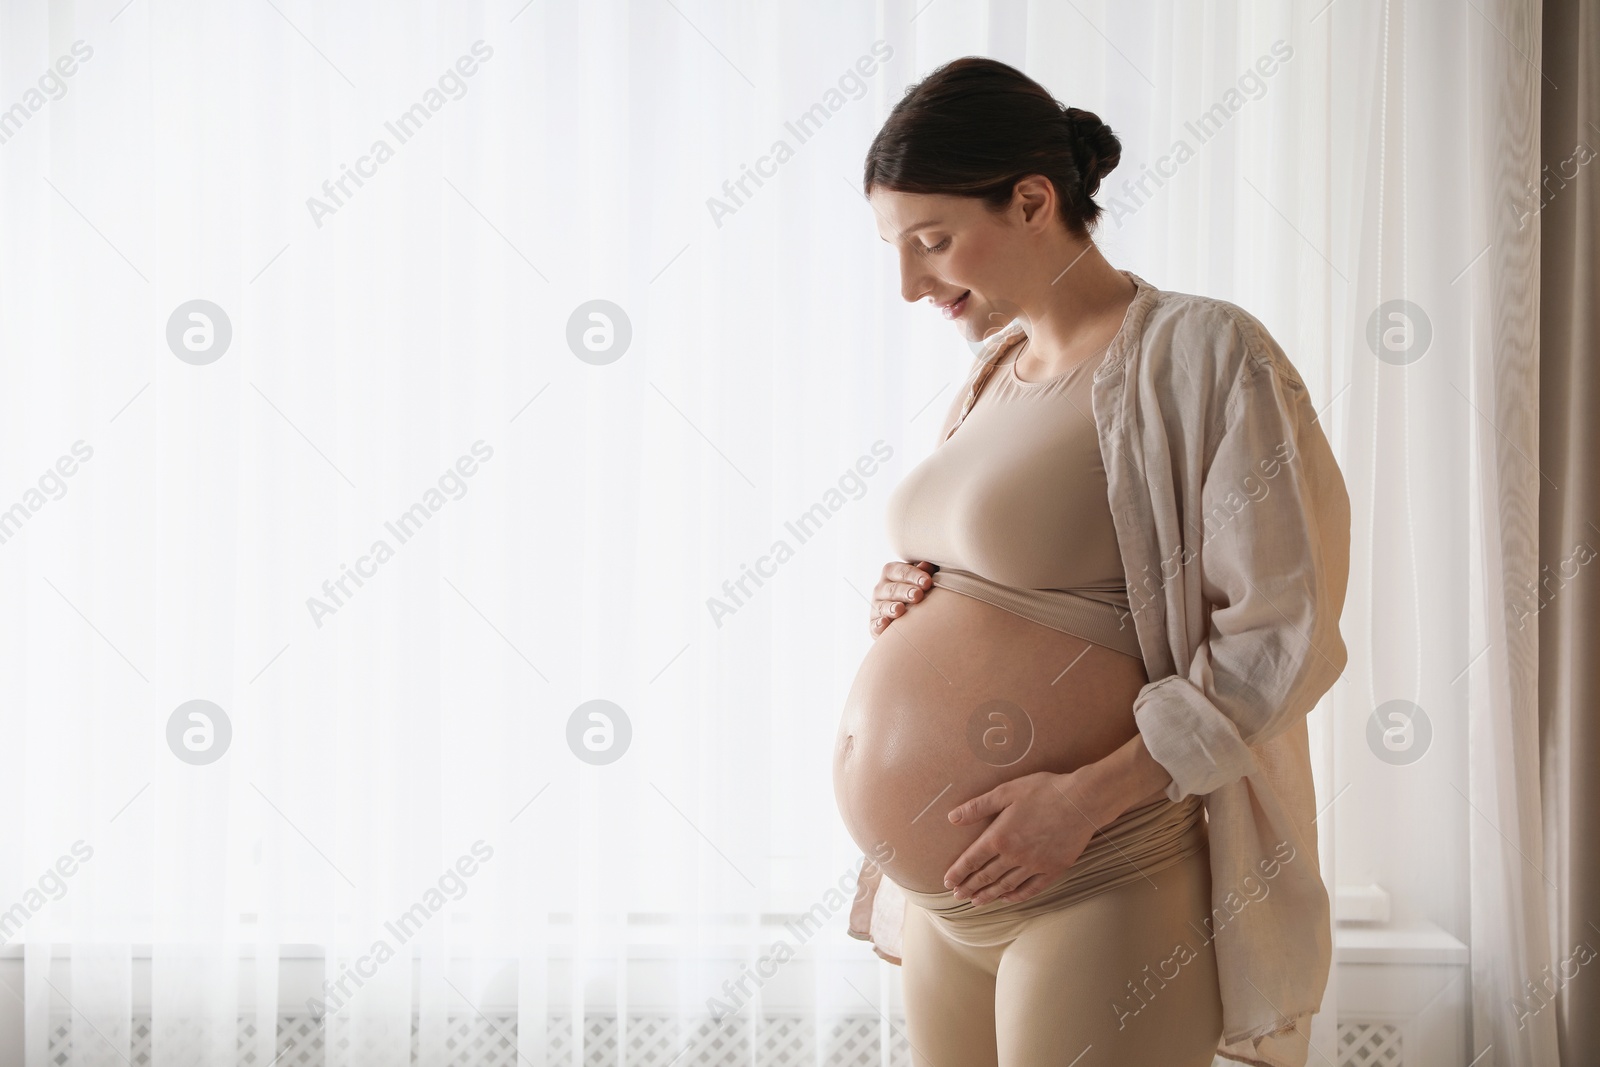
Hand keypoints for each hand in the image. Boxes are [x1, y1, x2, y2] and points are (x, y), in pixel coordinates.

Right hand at [869, 560, 935, 638]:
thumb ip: (924, 573)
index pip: (900, 571)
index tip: (927, 582)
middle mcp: (881, 589)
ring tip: (900, 609)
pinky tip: (884, 623)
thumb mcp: (919, 580)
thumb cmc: (916, 591)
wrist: (906, 617)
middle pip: (892, 589)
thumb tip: (927, 564)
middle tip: (917, 595)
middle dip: (905, 592)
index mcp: (891, 573)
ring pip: (883, 606)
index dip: (914, 575)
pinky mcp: (874, 625)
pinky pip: (874, 625)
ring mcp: (876, 607)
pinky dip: (878, 624)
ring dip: (891, 608)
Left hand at [942, 770, 1110, 905]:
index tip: (948, 882)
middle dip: (969, 887)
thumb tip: (952, 817)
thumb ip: (978, 806)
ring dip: (989, 895)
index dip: (958, 872)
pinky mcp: (1053, 869)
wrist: (1082, 800)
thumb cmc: (1044, 791)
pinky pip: (1031, 888)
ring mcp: (1035, 865)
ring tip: (976, 902)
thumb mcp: (1006, 791)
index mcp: (999, 836)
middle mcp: (1014, 856)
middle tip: (958, 896)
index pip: (972, 860)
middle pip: (986, 876)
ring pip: (1006, 886)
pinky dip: (1017, 896)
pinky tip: (1008, 898)